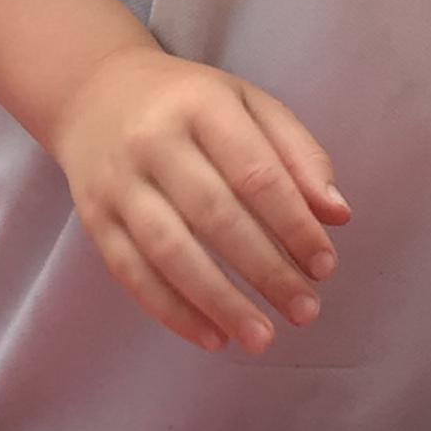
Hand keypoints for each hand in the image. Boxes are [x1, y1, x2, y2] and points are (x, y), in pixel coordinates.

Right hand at [51, 46, 348, 354]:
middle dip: (265, 270)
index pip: (256, 173)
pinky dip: (173, 312)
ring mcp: (119, 182)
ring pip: (170, 251)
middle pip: (215, 215)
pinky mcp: (95, 218)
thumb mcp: (248, 104)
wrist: (93, 92)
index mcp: (202, 106)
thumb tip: (337, 215)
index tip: (325, 267)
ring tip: (262, 338)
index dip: (294, 225)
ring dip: (220, 302)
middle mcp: (154, 142)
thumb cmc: (188, 103)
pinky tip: (213, 337)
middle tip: (305, 311)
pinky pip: (132, 273)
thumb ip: (297, 154)